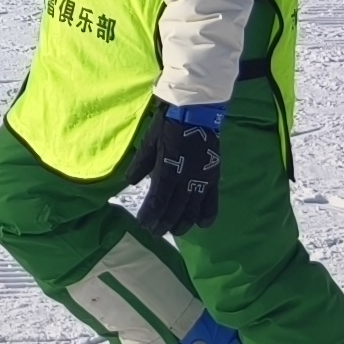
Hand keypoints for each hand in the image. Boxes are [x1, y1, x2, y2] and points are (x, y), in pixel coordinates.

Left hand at [136, 105, 225, 239]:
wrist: (196, 111)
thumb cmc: (168, 125)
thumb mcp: (149, 142)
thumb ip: (140, 164)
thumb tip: (130, 182)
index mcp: (168, 169)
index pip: (158, 199)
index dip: (151, 214)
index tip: (143, 224)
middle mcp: (186, 179)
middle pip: (174, 208)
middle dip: (164, 223)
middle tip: (155, 232)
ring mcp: (201, 179)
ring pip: (192, 208)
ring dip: (182, 222)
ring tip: (174, 231)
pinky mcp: (213, 177)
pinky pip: (212, 200)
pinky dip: (207, 214)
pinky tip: (201, 225)